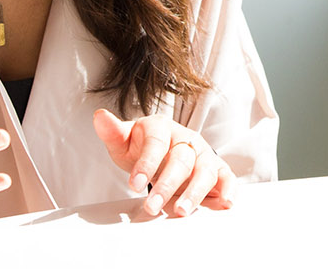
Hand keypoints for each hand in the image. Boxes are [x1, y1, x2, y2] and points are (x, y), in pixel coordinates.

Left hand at [92, 109, 234, 217]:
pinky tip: (224, 203)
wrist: (163, 150)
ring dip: (194, 192)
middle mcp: (186, 139)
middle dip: (166, 185)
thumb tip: (100, 117)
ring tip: (180, 211)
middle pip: (181, 160)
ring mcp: (203, 154)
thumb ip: (112, 132)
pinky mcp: (217, 169)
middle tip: (152, 206)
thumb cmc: (142, 147)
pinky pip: (226, 177)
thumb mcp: (124, 141)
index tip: (133, 184)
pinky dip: (227, 190)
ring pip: (204, 171)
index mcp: (162, 129)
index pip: (156, 143)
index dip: (146, 164)